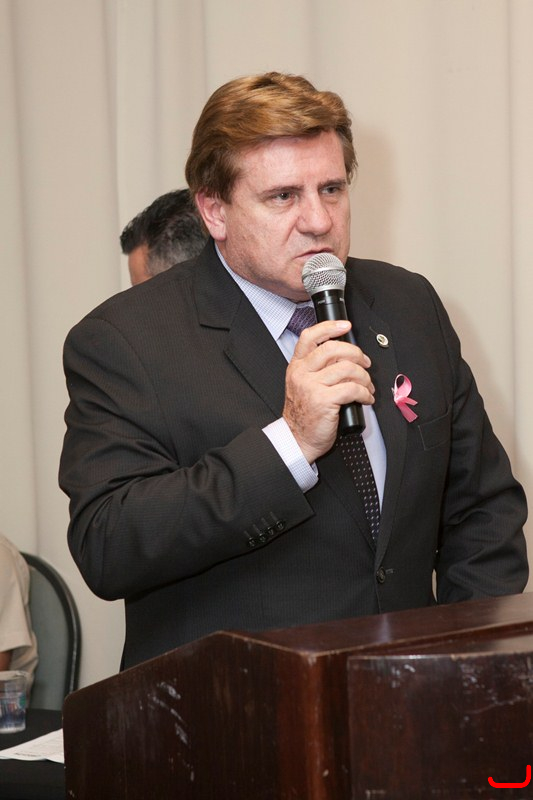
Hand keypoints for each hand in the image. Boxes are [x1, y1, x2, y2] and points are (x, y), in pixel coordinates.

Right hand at [283, 320, 374, 462]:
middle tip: (365, 363)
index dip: (330, 327)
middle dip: (356, 354)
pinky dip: (365, 393)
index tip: (345, 326)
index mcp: (297, 366)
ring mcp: (312, 386)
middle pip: (333, 349)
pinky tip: (366, 398)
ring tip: (367, 386)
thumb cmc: (304, 414)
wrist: (297, 439)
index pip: (310, 337)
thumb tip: (345, 356)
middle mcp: (302, 373)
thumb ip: (317, 368)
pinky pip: (352, 388)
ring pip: (347, 368)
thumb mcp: (302, 385)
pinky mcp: (324, 401)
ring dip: (364, 377)